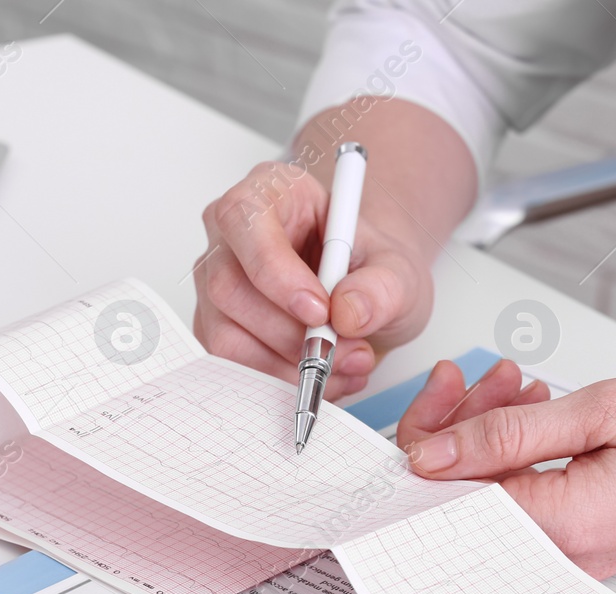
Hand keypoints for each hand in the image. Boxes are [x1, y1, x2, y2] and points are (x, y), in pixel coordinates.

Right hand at [193, 160, 433, 399]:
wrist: (366, 296)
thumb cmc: (371, 268)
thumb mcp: (398, 270)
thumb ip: (382, 287)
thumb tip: (347, 312)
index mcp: (270, 191)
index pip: (245, 219)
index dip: (275, 271)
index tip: (319, 310)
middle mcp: (231, 235)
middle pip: (228, 287)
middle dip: (289, 334)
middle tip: (345, 351)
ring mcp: (218, 283)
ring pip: (226, 334)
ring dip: (287, 365)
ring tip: (344, 366)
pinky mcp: (218, 327)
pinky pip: (232, 364)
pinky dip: (280, 380)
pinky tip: (323, 376)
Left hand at [398, 362, 615, 576]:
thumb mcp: (604, 409)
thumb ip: (509, 435)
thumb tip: (433, 454)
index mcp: (559, 526)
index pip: (447, 501)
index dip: (428, 441)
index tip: (440, 394)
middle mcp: (562, 556)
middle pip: (462, 504)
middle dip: (457, 431)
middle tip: (485, 378)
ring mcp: (575, 556)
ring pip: (492, 498)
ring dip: (490, 435)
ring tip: (521, 385)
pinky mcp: (587, 544)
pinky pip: (526, 503)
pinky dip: (518, 455)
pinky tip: (536, 412)